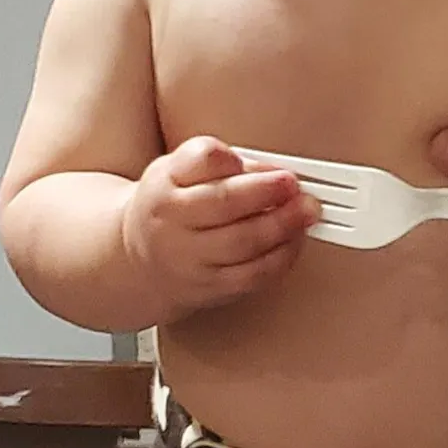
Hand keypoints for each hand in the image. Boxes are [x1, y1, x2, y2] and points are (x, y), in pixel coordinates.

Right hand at [121, 137, 318, 314]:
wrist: (140, 263)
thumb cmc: (169, 209)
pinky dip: (280, 258)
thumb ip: (215, 162)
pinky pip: (251, 276)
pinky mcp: (211, 289)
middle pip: (224, 204)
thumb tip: (267, 169)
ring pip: (242, 244)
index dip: (236, 160)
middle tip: (296, 186)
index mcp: (166, 186)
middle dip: (267, 192)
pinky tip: (294, 242)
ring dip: (282, 226)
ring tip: (307, 212)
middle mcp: (173, 225)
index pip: (201, 161)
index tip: (263, 158)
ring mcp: (192, 261)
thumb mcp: (175, 171)